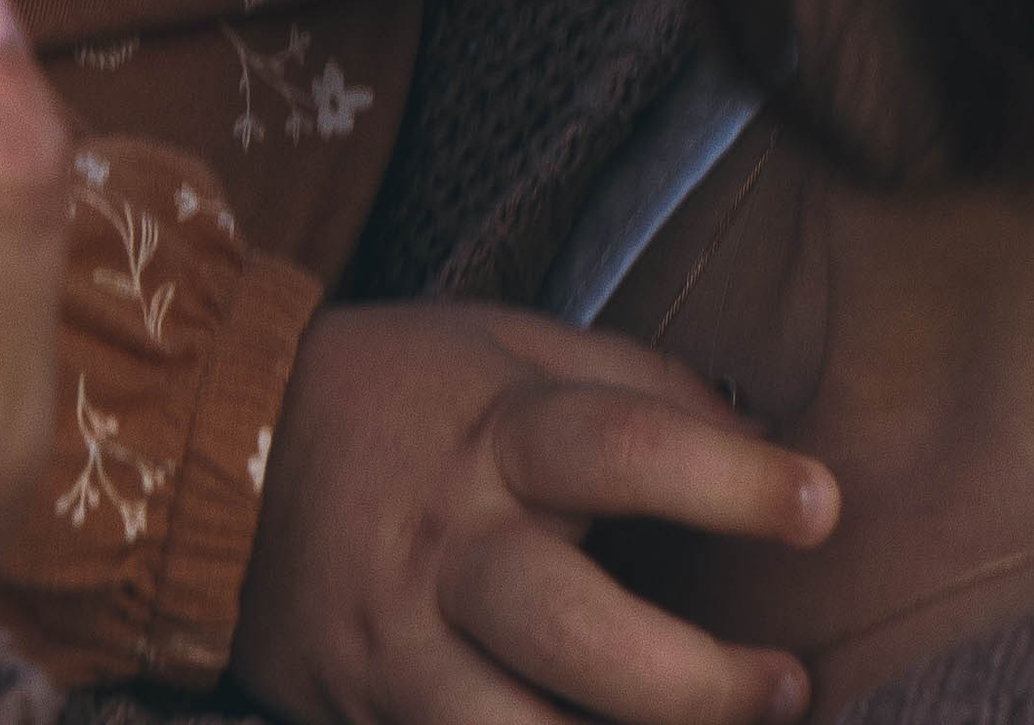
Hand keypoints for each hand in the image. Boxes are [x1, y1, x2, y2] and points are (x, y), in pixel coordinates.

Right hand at [231, 301, 836, 724]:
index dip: (729, 480)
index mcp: (493, 435)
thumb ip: (635, 387)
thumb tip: (769, 440)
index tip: (823, 503)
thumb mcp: (506, 346)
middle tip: (787, 686)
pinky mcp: (366, 719)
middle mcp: (449, 549)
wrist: (210, 453)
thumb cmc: (397, 392)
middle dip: (694, 685)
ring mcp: (399, 650)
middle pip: (575, 631)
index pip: (621, 446)